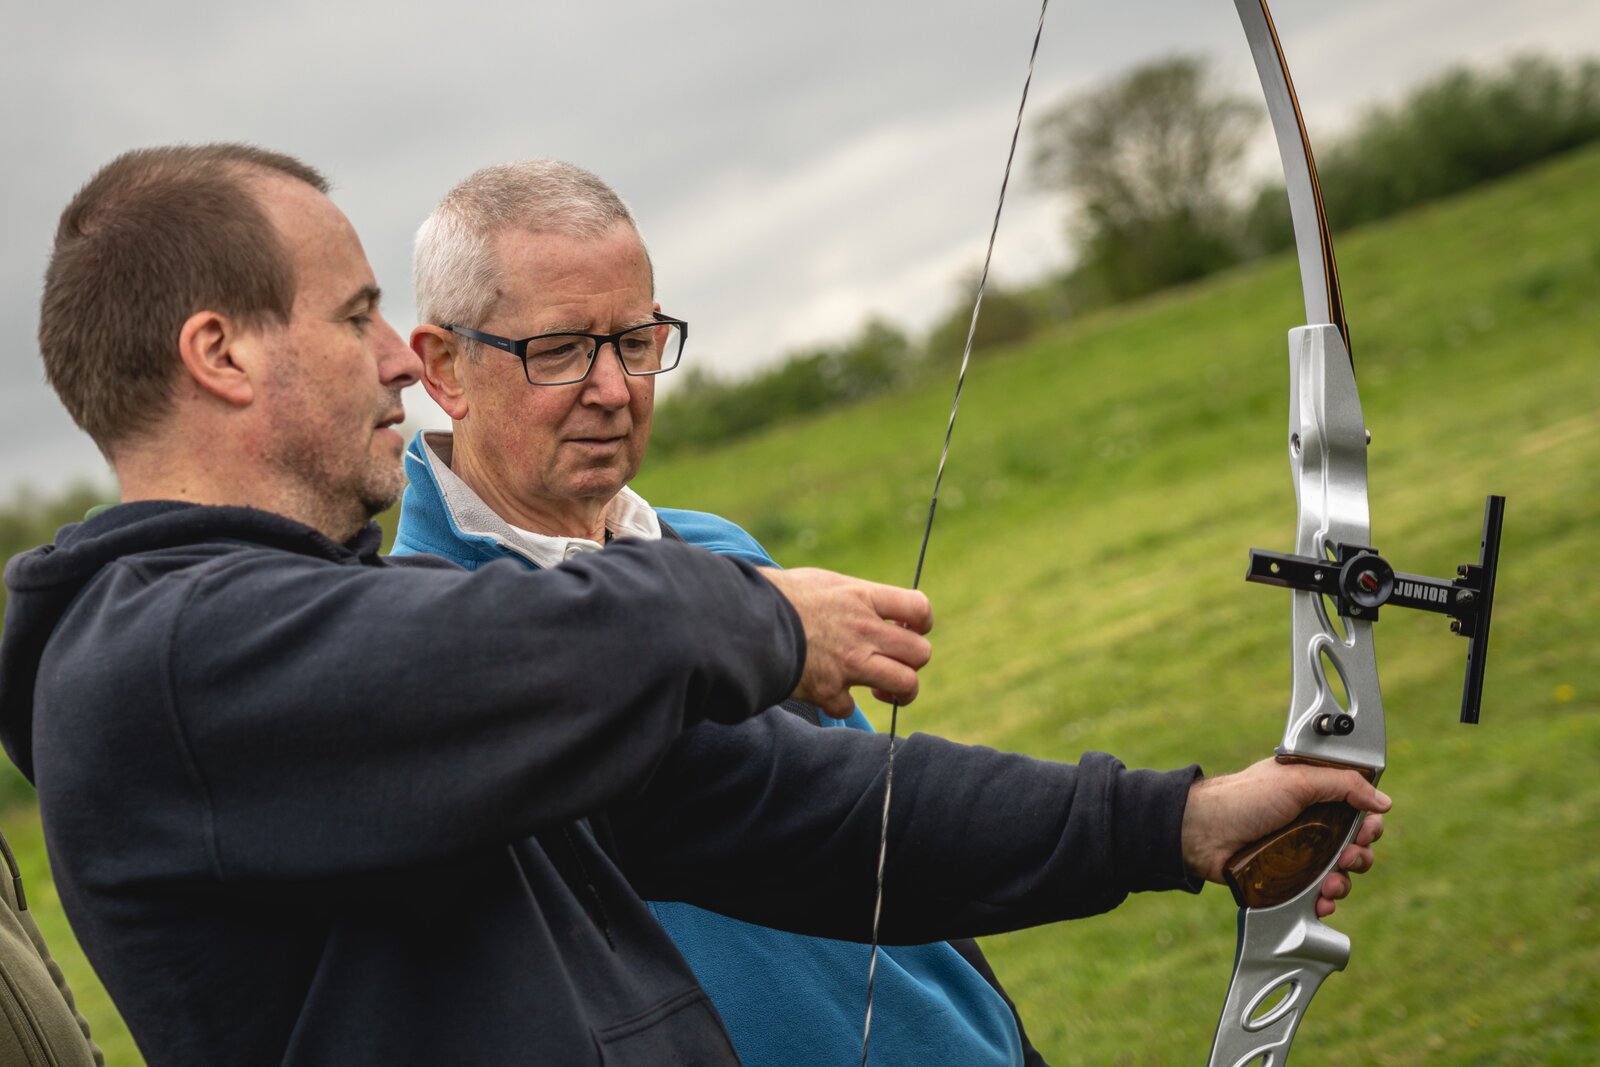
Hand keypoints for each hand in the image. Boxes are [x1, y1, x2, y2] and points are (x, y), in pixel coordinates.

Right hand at [760, 568, 931, 716]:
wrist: (743, 620)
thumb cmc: (776, 596)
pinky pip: (849, 707)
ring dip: (899, 693)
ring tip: (881, 691)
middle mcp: (864, 631)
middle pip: (921, 653)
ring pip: (906, 685)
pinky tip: (826, 694)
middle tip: (894, 665)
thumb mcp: (821, 582)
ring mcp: (850, 663)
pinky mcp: (829, 691)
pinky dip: (839, 704)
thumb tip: (858, 604)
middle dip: (913, 662)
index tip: (907, 630)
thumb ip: (849, 597)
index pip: (919, 608)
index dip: (921, 623)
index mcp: (862, 598)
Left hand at [1181, 757, 1390, 917]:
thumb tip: (1382, 801)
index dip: (1369, 821)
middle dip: (1360, 854)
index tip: (1367, 831)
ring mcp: (1301, 852)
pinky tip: (1322, 902)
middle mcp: (1312, 822)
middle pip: (1356, 843)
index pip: (1359, 808)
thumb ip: (1342, 785)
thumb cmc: (1243, 799)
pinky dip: (1326, 901)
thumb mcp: (1296, 780)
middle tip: (1347, 857)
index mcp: (1316, 793)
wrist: (1203, 833)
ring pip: (1341, 872)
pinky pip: (1318, 894)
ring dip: (1344, 881)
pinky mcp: (1289, 878)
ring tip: (1330, 884)